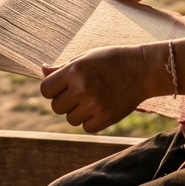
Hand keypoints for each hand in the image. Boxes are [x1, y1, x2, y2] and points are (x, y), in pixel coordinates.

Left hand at [39, 45, 160, 131]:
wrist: (143, 69)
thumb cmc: (111, 60)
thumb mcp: (85, 58)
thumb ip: (62, 68)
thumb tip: (41, 70)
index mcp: (74, 70)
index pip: (45, 90)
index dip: (52, 90)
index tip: (62, 87)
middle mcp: (82, 88)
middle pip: (56, 107)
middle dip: (65, 102)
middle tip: (81, 93)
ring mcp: (94, 104)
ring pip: (70, 119)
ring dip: (78, 112)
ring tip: (93, 99)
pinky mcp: (106, 117)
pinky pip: (86, 127)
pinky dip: (91, 121)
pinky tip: (101, 108)